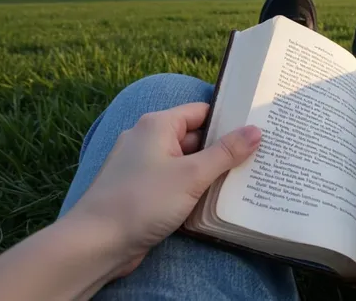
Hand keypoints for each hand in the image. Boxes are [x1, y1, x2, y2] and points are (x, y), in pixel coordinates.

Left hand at [65, 102, 260, 276]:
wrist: (96, 243)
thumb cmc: (142, 201)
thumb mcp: (192, 174)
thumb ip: (226, 152)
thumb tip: (256, 130)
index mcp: (158, 125)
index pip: (202, 112)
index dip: (229, 120)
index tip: (258, 129)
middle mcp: (149, 140)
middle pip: (197, 137)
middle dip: (224, 149)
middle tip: (259, 156)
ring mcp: (145, 166)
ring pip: (188, 162)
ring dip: (211, 172)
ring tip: (247, 179)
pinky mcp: (144, 191)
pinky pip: (177, 182)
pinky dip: (195, 188)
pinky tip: (217, 199)